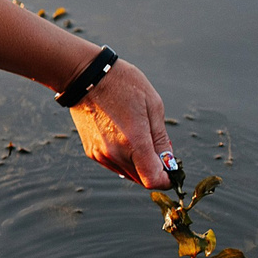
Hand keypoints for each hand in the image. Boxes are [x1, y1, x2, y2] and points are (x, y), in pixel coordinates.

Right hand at [68, 59, 173, 188]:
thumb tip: (169, 162)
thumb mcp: (153, 106)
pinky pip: (114, 165)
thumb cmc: (122, 85)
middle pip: (141, 179)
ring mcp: (100, 154)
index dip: (166, 180)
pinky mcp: (91, 151)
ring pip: (128, 173)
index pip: (153, 180)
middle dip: (154, 170)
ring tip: (141, 139)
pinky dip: (125, 159)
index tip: (172, 170)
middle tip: (160, 150)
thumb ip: (161, 139)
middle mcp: (114, 153)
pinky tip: (125, 137)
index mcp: (133, 142)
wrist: (86, 76)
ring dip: (139, 165)